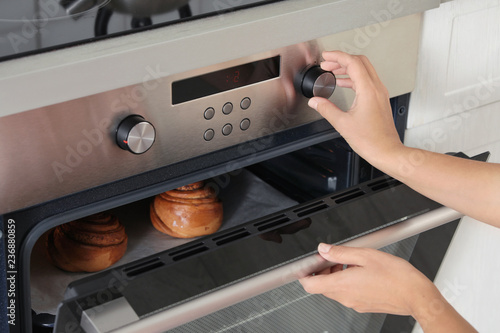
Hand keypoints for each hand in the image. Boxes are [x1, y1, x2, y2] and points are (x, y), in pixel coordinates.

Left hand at [299, 243, 477, 331]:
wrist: (417, 296)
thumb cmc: (396, 276)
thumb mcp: (365, 255)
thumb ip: (340, 252)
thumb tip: (323, 249)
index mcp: (343, 284)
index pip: (310, 285)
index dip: (303, 274)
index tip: (306, 265)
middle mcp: (346, 297)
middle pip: (322, 287)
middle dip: (323, 271)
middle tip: (333, 259)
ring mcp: (355, 304)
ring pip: (335, 290)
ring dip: (336, 276)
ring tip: (350, 263)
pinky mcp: (364, 306)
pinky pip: (348, 294)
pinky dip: (348, 282)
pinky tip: (361, 272)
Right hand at [308, 51, 403, 166]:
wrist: (386, 151)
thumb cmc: (371, 140)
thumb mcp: (342, 124)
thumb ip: (326, 109)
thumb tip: (315, 101)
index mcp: (368, 90)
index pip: (353, 63)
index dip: (337, 57)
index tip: (326, 57)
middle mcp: (376, 89)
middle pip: (360, 62)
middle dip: (342, 59)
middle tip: (328, 63)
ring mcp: (379, 93)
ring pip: (364, 70)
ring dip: (348, 68)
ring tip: (333, 71)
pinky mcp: (379, 99)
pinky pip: (367, 81)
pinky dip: (354, 78)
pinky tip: (344, 84)